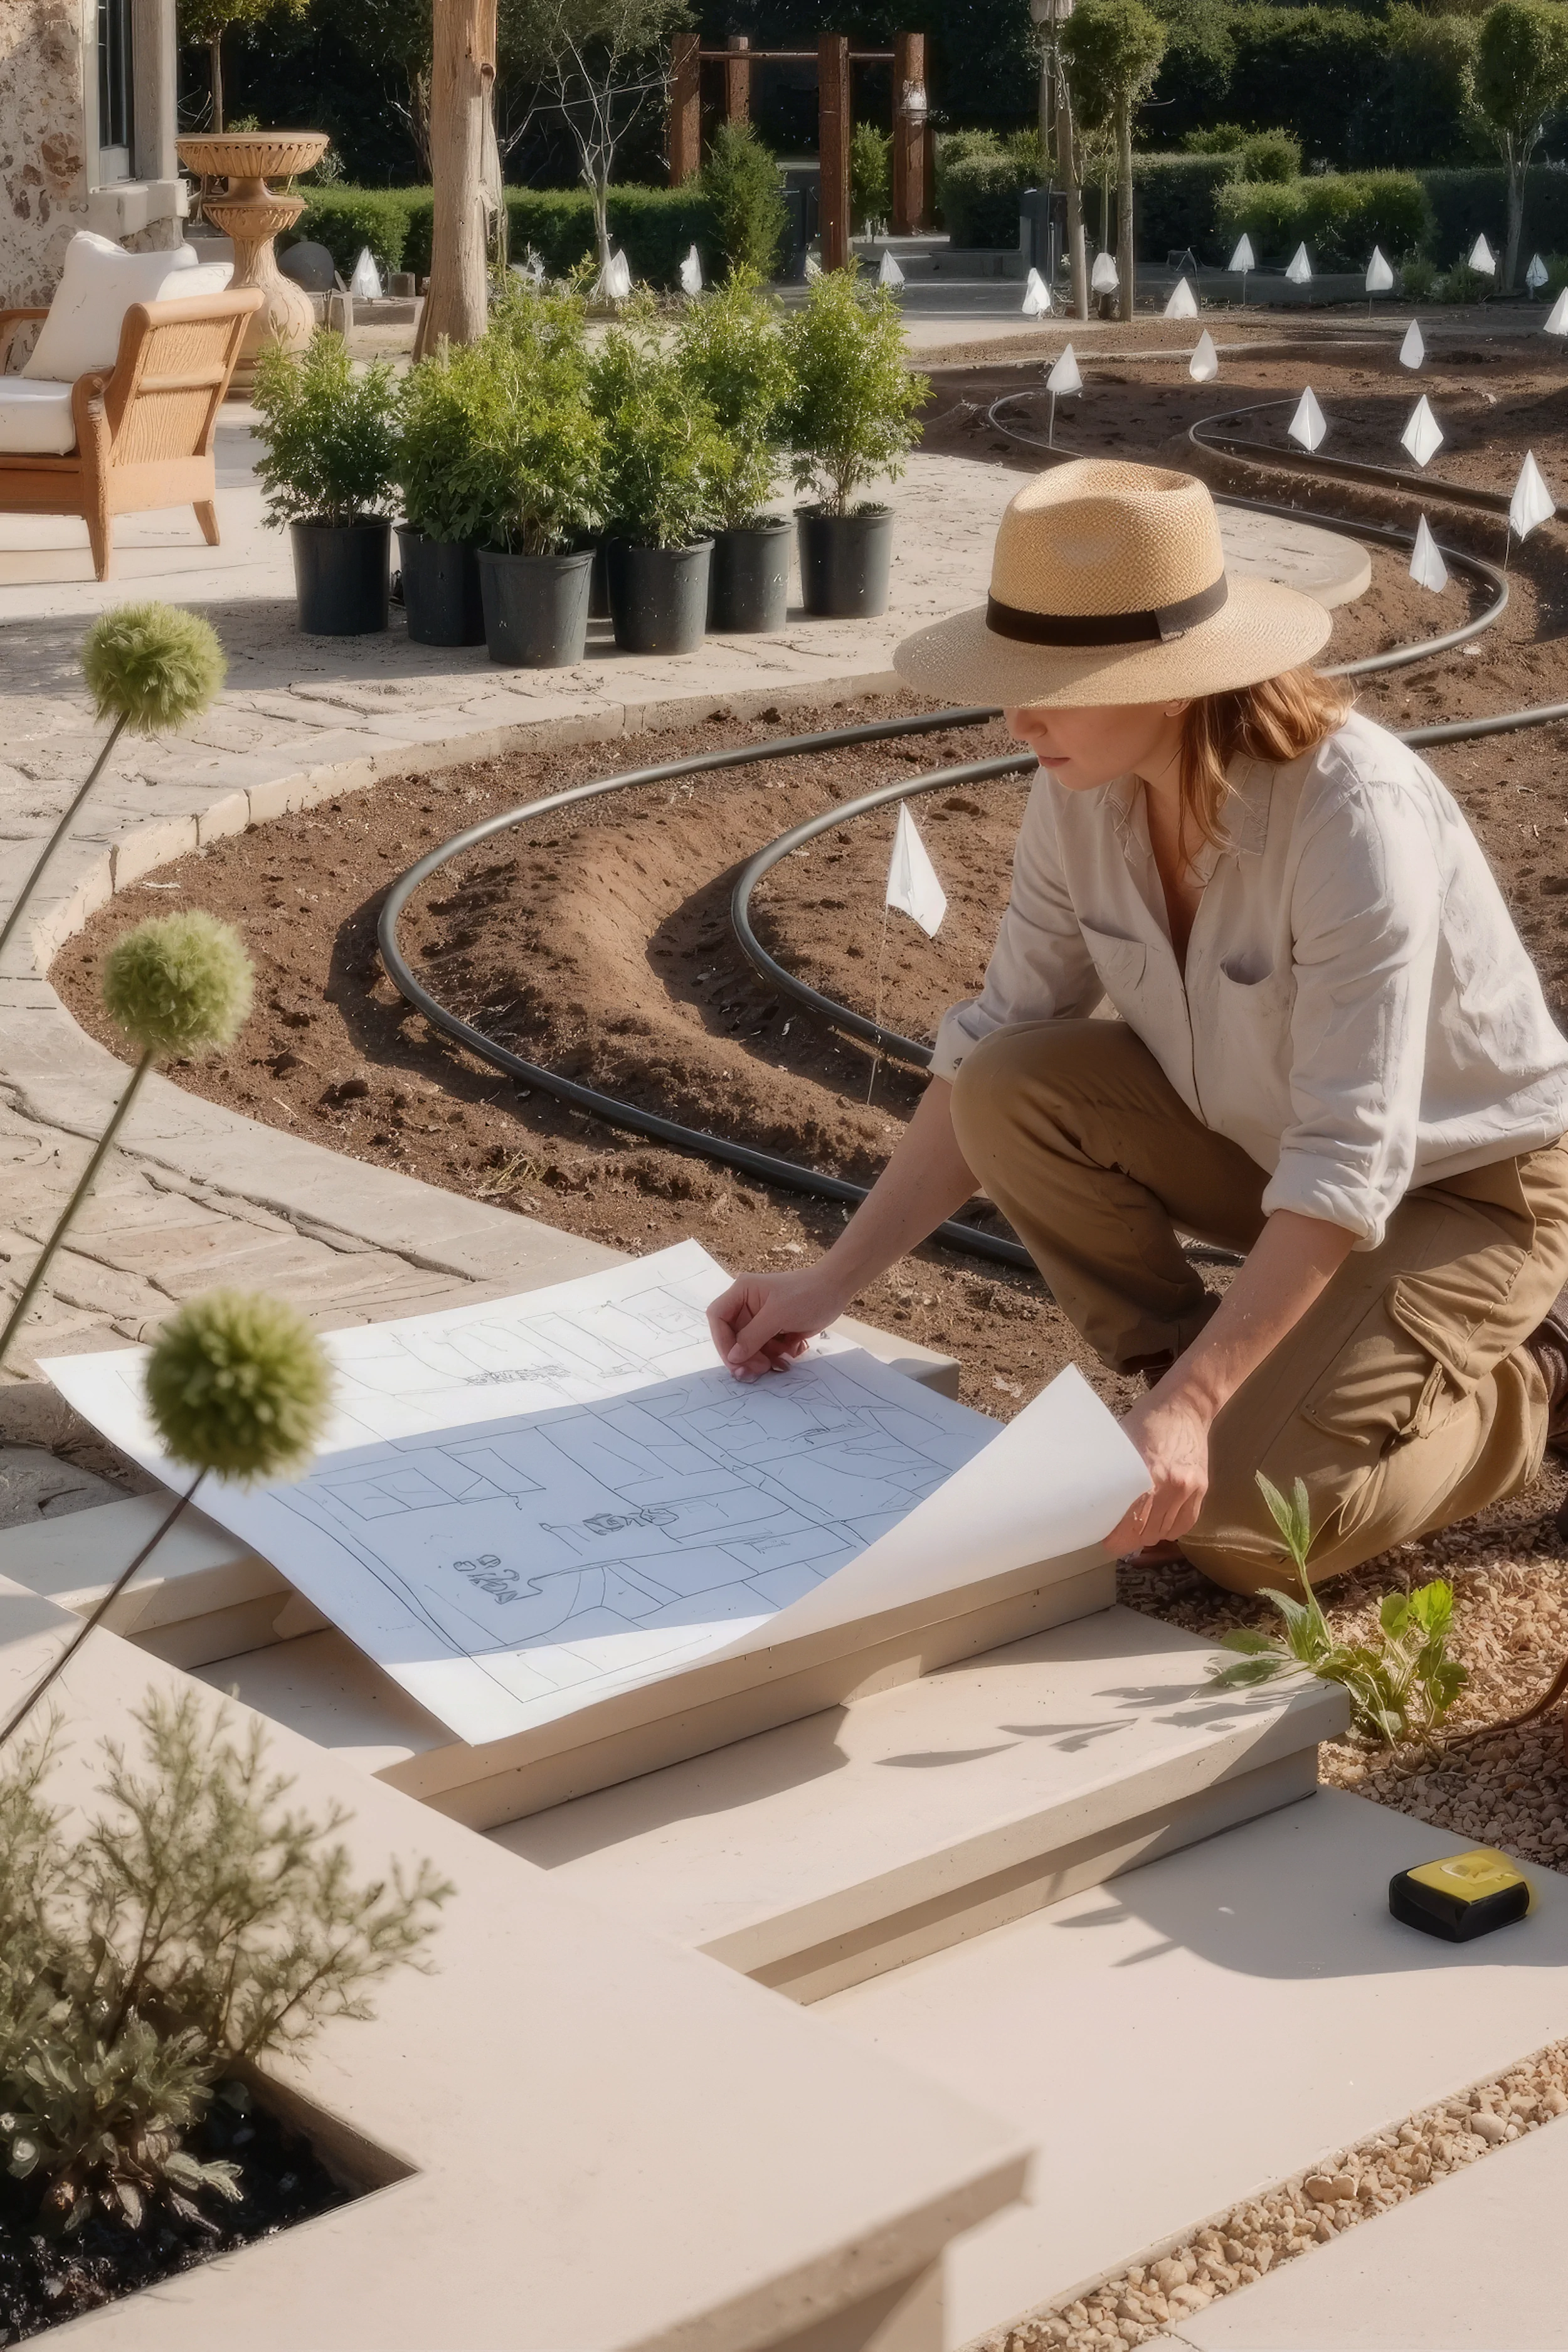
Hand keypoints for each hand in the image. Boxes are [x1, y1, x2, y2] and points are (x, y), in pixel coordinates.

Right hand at [707, 1267, 847, 1378]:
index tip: (735, 1362)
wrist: (836, 1289)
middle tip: (761, 1369)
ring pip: (749, 1347)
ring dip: (763, 1358)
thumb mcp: (778, 1315)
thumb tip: (732, 1357)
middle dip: (746, 1355)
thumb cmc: (807, 1296)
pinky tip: (792, 1351)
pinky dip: (776, 1355)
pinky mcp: (774, 1329)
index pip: (718, 1317)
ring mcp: (761, 1318)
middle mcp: (747, 1304)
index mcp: (742, 1292)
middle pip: (733, 1337)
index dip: (722, 1341)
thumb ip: (752, 1337)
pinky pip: (765, 1348)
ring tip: (781, 1361)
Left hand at [1104, 1385, 1212, 1554]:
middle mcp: (1174, 1485)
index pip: (1132, 1523)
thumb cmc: (1148, 1420)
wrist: (1186, 1406)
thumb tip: (1094, 1500)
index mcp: (1150, 1472)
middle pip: (1148, 1532)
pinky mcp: (1203, 1489)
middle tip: (1115, 1535)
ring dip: (1148, 1535)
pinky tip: (1156, 1524)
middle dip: (1129, 1539)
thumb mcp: (1123, 1443)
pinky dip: (1169, 1529)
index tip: (1105, 1542)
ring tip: (1134, 1530)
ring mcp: (1191, 1489)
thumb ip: (1114, 1473)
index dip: (1117, 1539)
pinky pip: (1185, 1524)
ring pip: (1166, 1532)